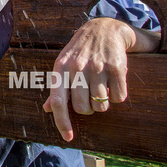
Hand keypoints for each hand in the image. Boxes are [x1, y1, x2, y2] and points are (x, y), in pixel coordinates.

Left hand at [43, 17, 155, 141]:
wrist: (103, 29)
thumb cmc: (79, 51)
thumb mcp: (63, 64)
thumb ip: (56, 88)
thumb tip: (47, 109)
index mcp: (61, 68)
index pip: (58, 101)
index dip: (62, 122)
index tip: (68, 137)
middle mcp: (77, 67)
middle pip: (81, 108)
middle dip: (87, 108)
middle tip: (89, 97)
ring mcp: (97, 67)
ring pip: (101, 105)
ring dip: (103, 102)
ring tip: (101, 86)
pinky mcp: (116, 67)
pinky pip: (119, 98)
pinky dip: (118, 96)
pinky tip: (113, 82)